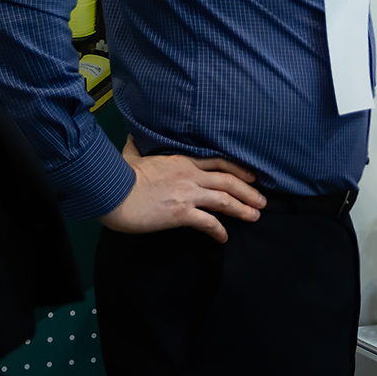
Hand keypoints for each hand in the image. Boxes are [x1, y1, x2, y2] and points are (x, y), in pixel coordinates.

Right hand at [101, 136, 265, 240]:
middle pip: (228, 181)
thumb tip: (132, 138)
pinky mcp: (181, 212)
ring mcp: (188, 194)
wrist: (114, 193)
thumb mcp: (132, 156)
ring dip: (243, 209)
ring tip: (255, 216)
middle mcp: (191, 176)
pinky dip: (219, 230)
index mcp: (183, 161)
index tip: (252, 176)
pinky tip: (223, 237)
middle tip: (262, 201)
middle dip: (248, 191)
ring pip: (224, 200)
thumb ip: (137, 147)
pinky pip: (208, 222)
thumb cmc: (120, 176)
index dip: (239, 169)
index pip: (219, 162)